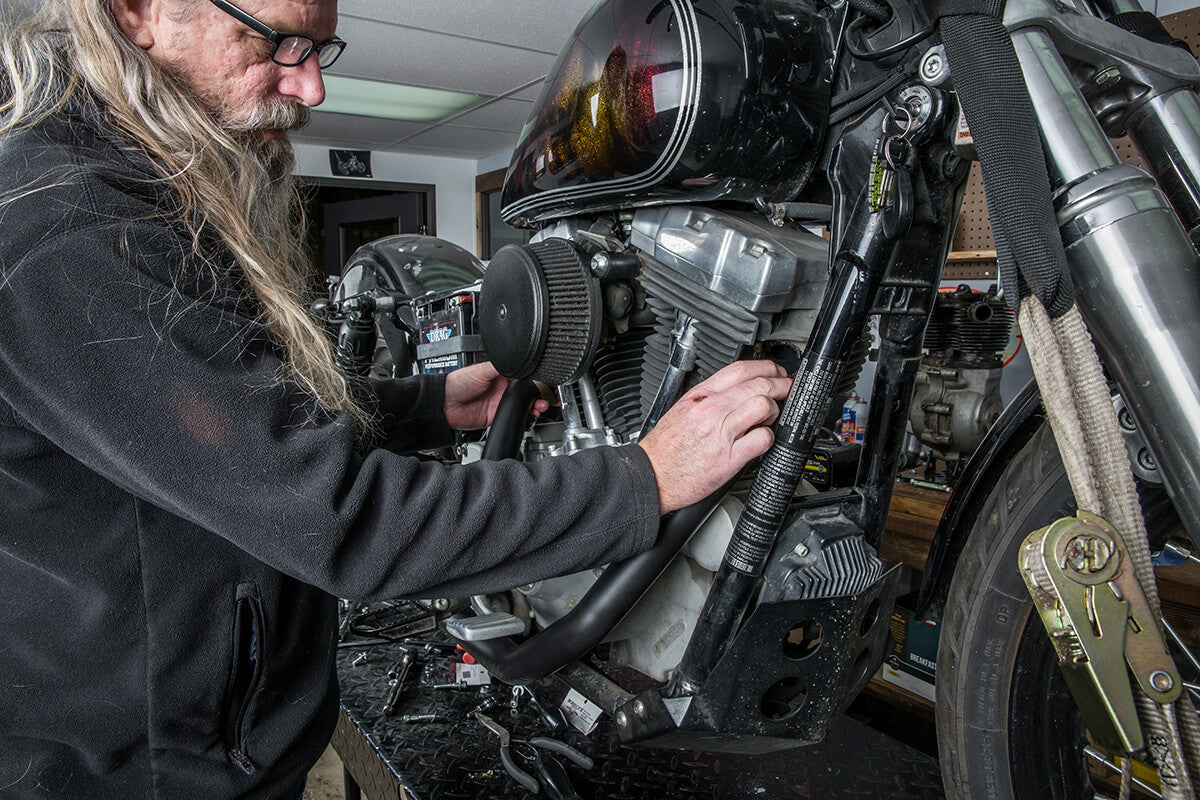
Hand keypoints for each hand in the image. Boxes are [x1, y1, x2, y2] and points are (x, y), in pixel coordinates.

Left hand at [444, 361, 550, 429]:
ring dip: (535, 406)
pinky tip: (530, 414)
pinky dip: (525, 418)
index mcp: (502, 374)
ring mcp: (501, 403)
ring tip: (541, 406)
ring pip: (525, 405)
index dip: (537, 380)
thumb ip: (502, 366)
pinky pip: (515, 417)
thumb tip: (520, 361)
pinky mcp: (497, 416)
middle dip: (540, 395)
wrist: (445, 404)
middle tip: (548, 398)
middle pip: (528, 392)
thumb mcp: (482, 369)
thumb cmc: (458, 383)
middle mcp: (503, 388)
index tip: (548, 383)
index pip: (525, 376)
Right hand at [637, 360, 791, 513]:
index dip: (766, 367)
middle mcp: (712, 411)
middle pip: (758, 385)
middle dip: (781, 385)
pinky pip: (762, 439)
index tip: (775, 371)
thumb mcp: (682, 409)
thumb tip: (735, 390)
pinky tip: (762, 439)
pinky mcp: (729, 459)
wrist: (652, 475)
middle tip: (788, 389)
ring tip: (771, 417)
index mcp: (701, 396)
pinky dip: (768, 438)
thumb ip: (709, 397)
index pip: (740, 369)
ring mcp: (721, 434)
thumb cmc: (665, 447)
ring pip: (764, 406)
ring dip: (775, 410)